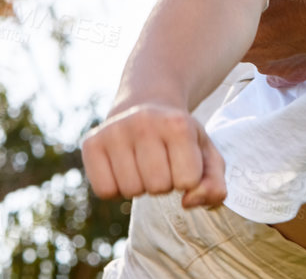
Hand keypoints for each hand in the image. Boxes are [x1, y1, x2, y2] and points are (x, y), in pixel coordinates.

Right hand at [82, 102, 226, 208]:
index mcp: (177, 123)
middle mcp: (143, 122)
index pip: (187, 182)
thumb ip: (214, 185)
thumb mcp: (206, 155)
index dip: (187, 178)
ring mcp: (114, 130)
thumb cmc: (179, 137)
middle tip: (159, 160)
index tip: (180, 158)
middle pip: (158, 187)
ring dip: (139, 185)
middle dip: (163, 182)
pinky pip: (104, 190)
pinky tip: (121, 166)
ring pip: (131, 191)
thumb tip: (189, 201)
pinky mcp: (91, 143)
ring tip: (140, 161)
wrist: (145, 104)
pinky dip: (115, 188)